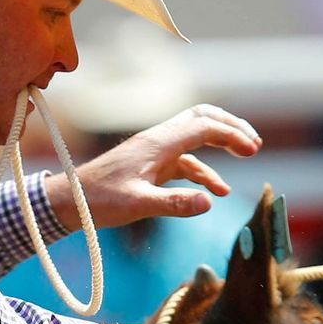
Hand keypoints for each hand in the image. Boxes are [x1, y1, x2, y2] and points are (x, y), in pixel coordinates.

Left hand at [45, 104, 261, 229]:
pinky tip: (216, 192)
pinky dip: (204, 171)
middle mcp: (158, 141)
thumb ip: (173, 204)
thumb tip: (209, 203)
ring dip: (221, 143)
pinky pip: (185, 161)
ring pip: (195, 136)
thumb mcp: (137, 205)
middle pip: (202, 118)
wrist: (69, 201)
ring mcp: (155, 152)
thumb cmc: (98, 201)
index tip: (252, 150)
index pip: (204, 126)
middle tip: (253, 143)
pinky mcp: (151, 166)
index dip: (232, 134)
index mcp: (158, 143)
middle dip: (230, 126)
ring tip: (247, 154)